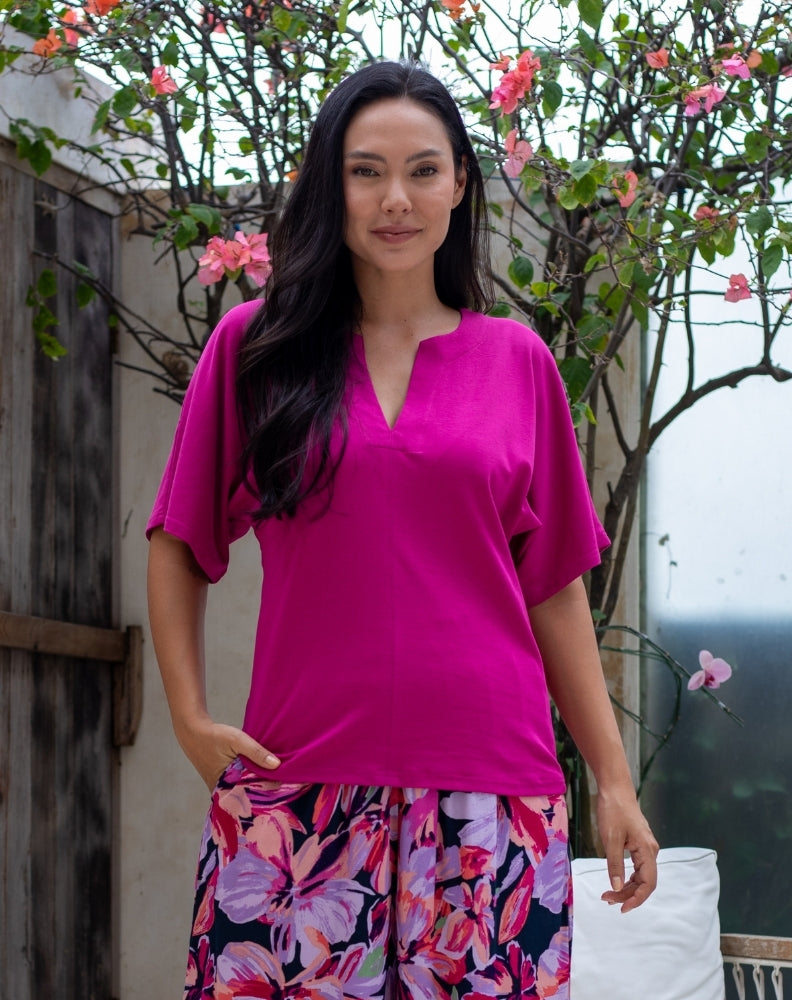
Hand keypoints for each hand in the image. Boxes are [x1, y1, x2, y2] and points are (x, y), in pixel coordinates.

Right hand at [174, 715, 280, 789]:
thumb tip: (277, 765)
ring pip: (242, 791)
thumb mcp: (237, 740)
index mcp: (225, 786)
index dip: (266, 796)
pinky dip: (247, 781)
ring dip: (255, 787)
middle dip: (262, 794)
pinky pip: (236, 785)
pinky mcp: (220, 781)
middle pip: (246, 797)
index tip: (284, 795)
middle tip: (283, 792)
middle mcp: (221, 791)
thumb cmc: (214, 736)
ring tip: (275, 785)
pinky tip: (259, 776)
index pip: (250, 798)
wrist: (193, 731)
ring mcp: (219, 787)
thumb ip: (257, 752)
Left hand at [597, 784, 658, 912]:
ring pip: (640, 876)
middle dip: (627, 894)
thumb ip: (614, 864)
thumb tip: (617, 888)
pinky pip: (637, 867)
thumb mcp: (611, 839)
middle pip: (644, 882)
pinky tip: (616, 882)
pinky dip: (627, 877)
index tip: (623, 909)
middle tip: (606, 900)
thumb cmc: (613, 810)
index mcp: (647, 850)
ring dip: (626, 887)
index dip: (638, 899)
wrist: (615, 789)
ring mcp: (646, 847)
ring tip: (608, 895)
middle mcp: (651, 851)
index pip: (649, 883)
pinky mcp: (639, 844)